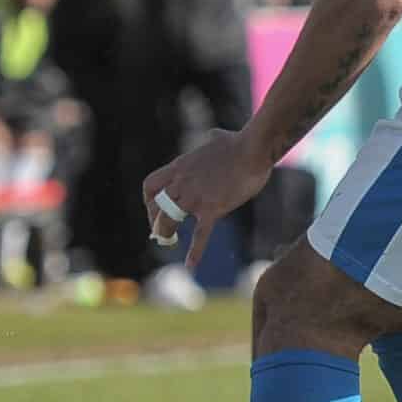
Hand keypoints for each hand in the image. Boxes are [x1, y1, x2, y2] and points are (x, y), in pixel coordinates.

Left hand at [143, 128, 271, 271]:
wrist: (252, 149)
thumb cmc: (240, 142)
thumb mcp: (218, 138)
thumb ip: (212, 140)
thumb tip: (217, 136)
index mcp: (180, 166)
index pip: (151, 185)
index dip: (149, 200)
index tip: (155, 209)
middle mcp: (181, 183)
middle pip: (156, 206)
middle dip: (155, 219)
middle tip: (162, 230)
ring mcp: (195, 197)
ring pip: (169, 220)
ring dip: (165, 233)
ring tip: (168, 242)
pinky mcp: (212, 208)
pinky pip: (200, 234)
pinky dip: (195, 251)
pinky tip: (190, 266)